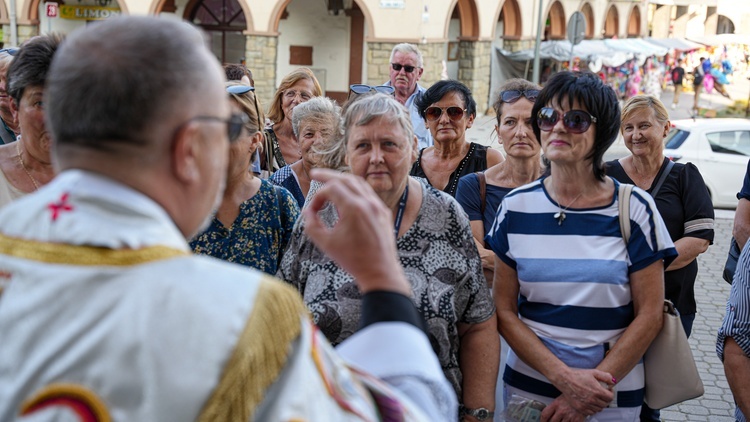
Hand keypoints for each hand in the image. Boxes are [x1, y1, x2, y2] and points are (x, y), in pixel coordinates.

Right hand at [303, 169, 409, 295]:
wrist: (380, 272)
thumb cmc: (353, 260)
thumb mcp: (325, 243)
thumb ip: (312, 225)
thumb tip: (307, 212)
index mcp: (354, 208)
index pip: (331, 189)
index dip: (317, 197)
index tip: (312, 212)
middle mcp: (368, 203)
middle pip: (345, 178)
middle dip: (328, 175)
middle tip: (315, 173)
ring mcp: (378, 206)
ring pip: (359, 183)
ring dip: (343, 180)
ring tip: (331, 182)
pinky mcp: (384, 213)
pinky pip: (368, 194)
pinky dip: (355, 190)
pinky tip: (347, 195)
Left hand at [541, 397, 587, 421]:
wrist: (588, 394)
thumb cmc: (576, 393)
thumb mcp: (564, 395)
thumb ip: (557, 403)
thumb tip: (552, 409)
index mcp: (556, 403)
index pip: (545, 414)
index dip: (542, 420)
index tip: (542, 421)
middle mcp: (561, 411)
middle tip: (551, 421)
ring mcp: (569, 416)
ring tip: (562, 420)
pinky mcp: (576, 420)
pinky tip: (569, 421)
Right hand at [554, 368, 613, 414]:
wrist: (565, 380)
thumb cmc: (578, 376)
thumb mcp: (593, 372)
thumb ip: (605, 376)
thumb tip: (613, 381)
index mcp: (597, 391)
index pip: (610, 397)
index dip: (611, 393)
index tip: (608, 390)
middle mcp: (592, 399)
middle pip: (605, 404)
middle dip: (605, 399)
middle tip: (602, 394)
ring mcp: (586, 404)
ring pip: (599, 409)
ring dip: (600, 404)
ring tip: (596, 398)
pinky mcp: (580, 408)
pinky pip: (591, 412)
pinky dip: (593, 409)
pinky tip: (591, 403)